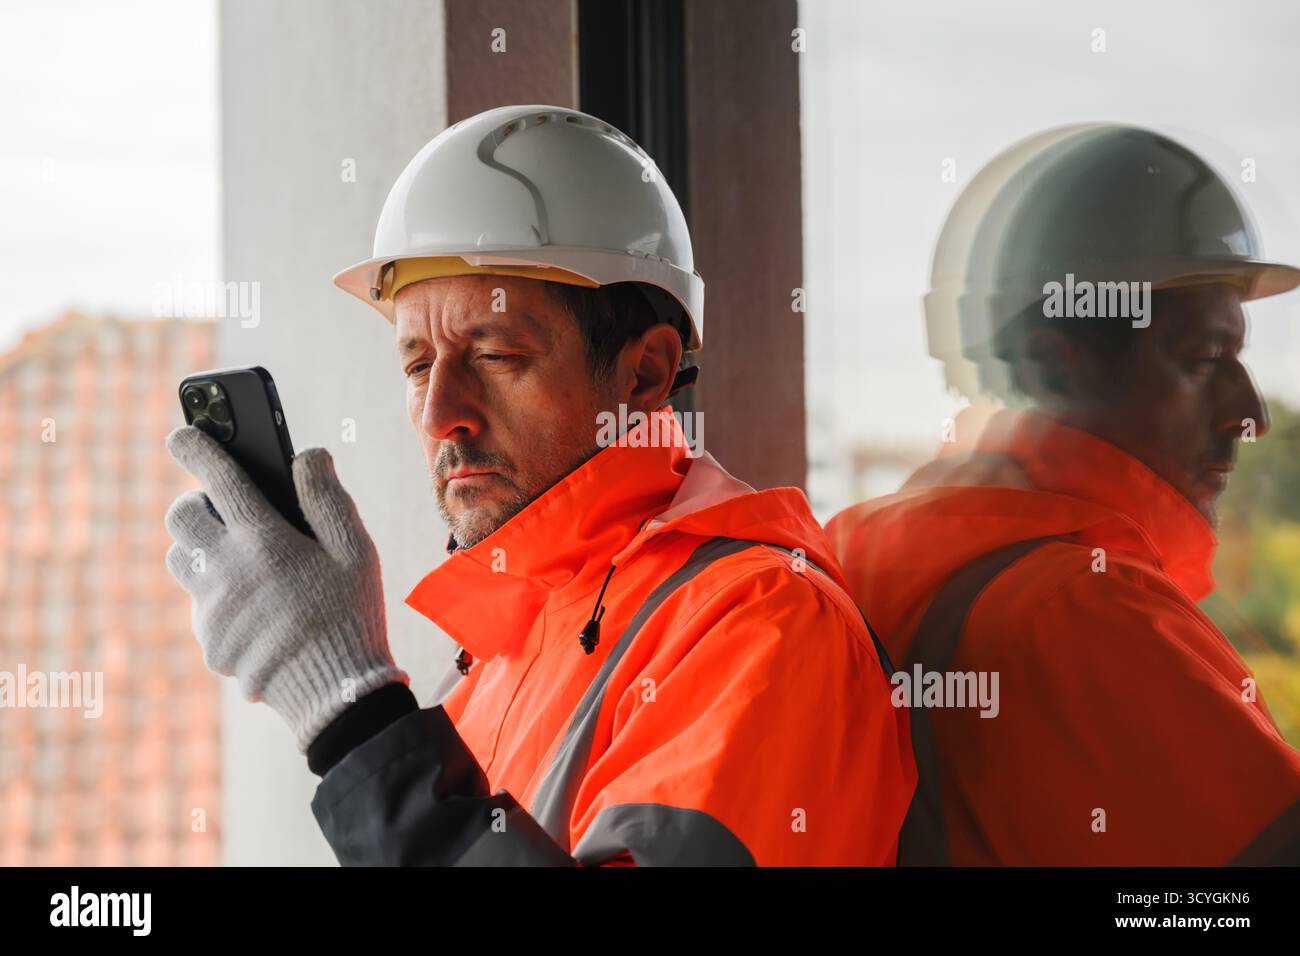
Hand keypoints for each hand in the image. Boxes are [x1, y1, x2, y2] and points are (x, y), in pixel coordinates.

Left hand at [163, 425, 407, 750]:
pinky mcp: (209, 640)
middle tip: (221, 508)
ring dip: (200, 546)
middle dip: (194, 502)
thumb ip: (327, 496)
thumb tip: (306, 454)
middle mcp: (229, 570)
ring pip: (180, 558)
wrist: (337, 693)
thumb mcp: (356, 550)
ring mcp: (213, 608)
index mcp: (266, 540)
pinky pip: (198, 602)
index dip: (196, 448)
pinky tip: (255, 605)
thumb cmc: (352, 613)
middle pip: (179, 516)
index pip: (218, 478)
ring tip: (238, 556)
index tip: (181, 435)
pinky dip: (217, 592)